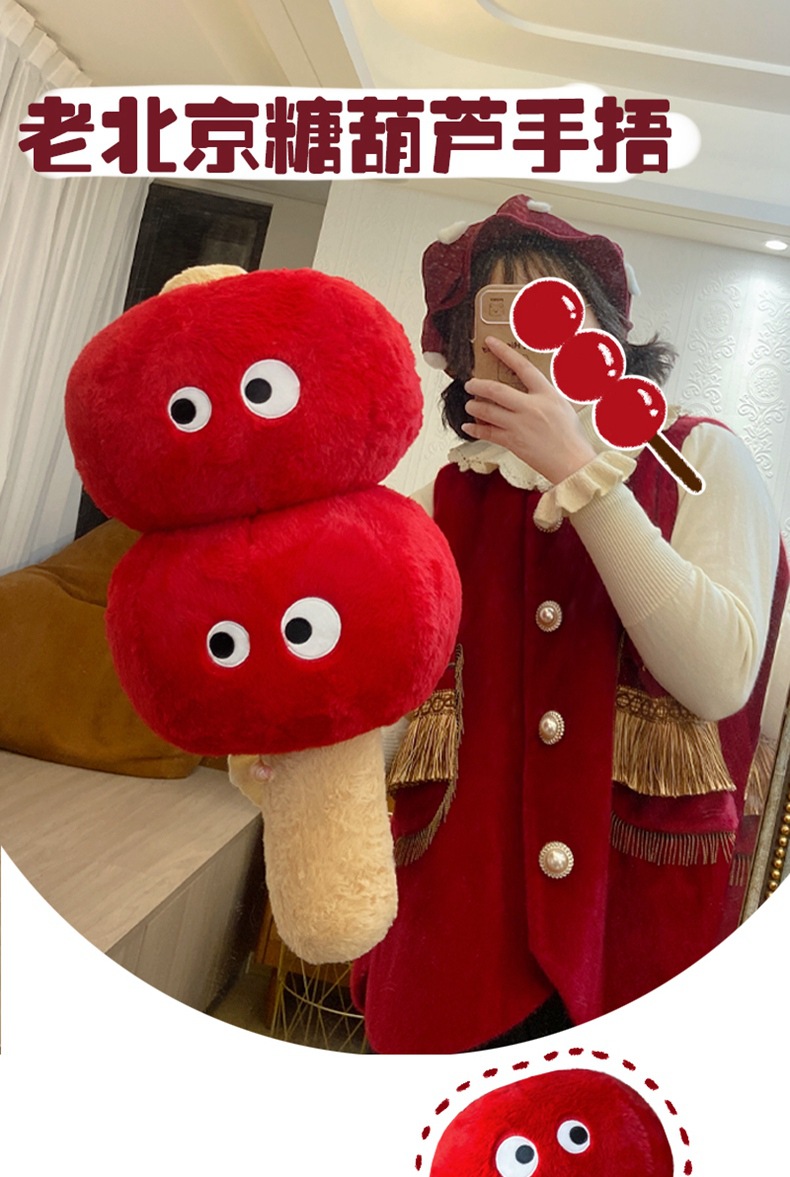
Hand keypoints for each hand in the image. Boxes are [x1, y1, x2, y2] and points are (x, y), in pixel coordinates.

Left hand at [462, 336, 596, 483]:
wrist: (572, 462)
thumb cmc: (571, 436)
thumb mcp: (562, 406)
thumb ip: (544, 394)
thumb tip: (528, 386)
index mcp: (546, 394)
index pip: (522, 367)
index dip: (504, 352)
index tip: (490, 343)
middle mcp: (531, 407)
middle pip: (496, 390)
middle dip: (478, 385)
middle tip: (470, 384)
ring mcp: (519, 426)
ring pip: (488, 412)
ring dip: (474, 406)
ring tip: (470, 404)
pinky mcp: (512, 443)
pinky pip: (488, 433)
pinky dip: (475, 429)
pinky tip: (468, 426)